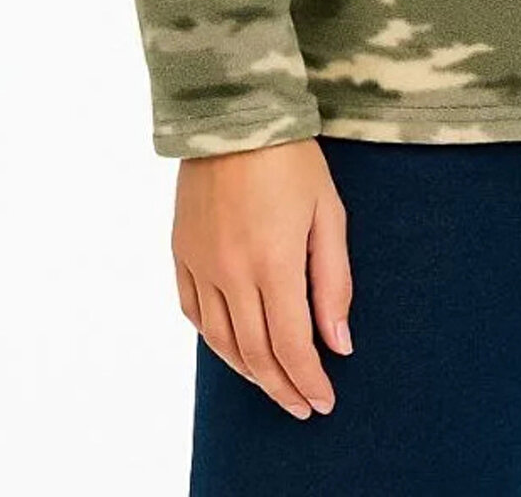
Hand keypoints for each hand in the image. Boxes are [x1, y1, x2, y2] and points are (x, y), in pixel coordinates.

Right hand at [172, 137, 352, 418]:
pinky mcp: (181, 253)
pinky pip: (194, 313)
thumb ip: (333, 282)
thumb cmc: (291, 159)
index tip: (324, 401)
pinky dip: (215, 341)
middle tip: (303, 406)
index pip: (291, 345)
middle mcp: (231, 272)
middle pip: (255, 353)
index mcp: (273, 262)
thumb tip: (339, 343)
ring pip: (221, 342)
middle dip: (282, 387)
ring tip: (274, 385)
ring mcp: (201, 264)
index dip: (308, 379)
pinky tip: (232, 348)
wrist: (234, 114)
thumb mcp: (328, 213)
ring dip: (249, 372)